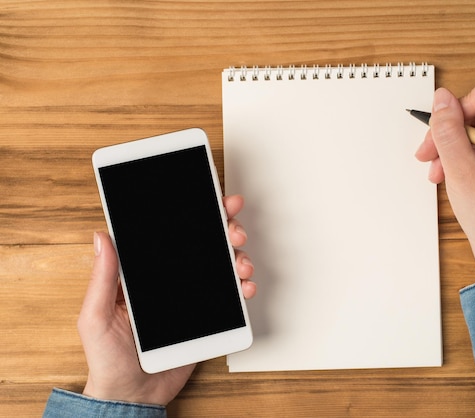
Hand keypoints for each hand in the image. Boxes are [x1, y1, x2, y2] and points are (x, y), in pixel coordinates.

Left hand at [79, 195, 255, 404]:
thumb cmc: (108, 360)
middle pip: (205, 244)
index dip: (194, 215)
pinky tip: (244, 286)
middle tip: (233, 229)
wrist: (132, 396)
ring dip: (238, 256)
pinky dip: (243, 287)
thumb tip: (101, 238)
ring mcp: (192, 297)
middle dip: (225, 229)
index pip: (172, 236)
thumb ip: (102, 279)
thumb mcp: (95, 317)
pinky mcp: (208, 317)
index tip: (211, 202)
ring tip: (240, 263)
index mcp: (145, 274)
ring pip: (222, 266)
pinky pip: (230, 297)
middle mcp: (172, 281)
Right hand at [415, 71, 474, 278]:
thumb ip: (449, 130)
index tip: (448, 127)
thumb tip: (442, 98)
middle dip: (452, 129)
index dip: (466, 103)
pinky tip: (447, 171)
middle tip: (429, 152)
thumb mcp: (461, 169)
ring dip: (451, 144)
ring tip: (438, 168)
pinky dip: (460, 152)